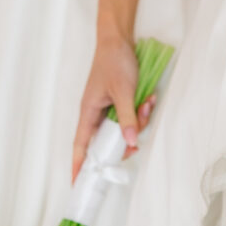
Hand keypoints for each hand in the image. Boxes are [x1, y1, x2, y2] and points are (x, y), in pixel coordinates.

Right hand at [71, 35, 157, 182]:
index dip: (79, 166)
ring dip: (138, 122)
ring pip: (124, 130)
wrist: (119, 39)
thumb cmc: (114, 62)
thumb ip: (127, 118)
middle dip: (126, 141)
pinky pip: (131, 118)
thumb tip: (130, 141)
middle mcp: (96, 115)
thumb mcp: (123, 91)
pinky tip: (148, 98)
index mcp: (88, 113)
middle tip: (138, 138)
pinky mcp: (119, 104)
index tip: (77, 185)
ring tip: (146, 103)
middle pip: (109, 142)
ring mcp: (108, 110)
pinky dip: (141, 112)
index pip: (80, 147)